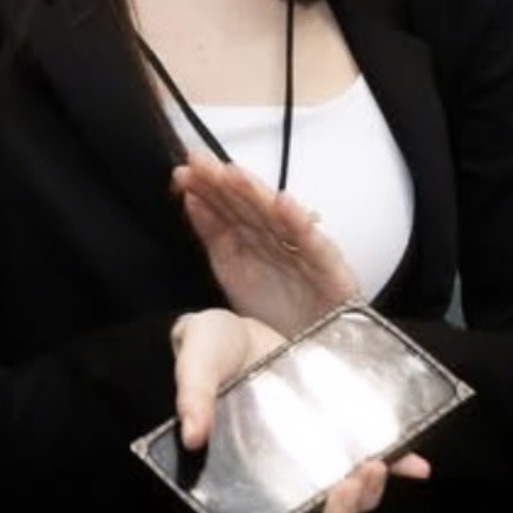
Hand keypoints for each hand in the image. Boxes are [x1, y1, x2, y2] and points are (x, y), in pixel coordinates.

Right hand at [171, 309, 429, 512]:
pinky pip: (373, 448)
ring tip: (378, 468)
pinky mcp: (338, 418)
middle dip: (338, 510)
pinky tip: (419, 466)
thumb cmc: (206, 349)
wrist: (235, 319)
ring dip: (368, 491)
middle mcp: (281, 467)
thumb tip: (192, 436)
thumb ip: (192, 394)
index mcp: (242, 469)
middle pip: (316, 512)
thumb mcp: (195, 361)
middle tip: (351, 482)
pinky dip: (400, 462)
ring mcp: (314, 446)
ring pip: (346, 489)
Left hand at [172, 152, 358, 338]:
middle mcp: (276, 238)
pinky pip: (313, 243)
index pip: (227, 205)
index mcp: (252, 237)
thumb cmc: (277, 312)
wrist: (314, 351)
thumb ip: (212, 233)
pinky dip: (300, 223)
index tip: (183, 171)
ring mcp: (302, 250)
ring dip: (255, 193)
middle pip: (248, 204)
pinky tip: (284, 204)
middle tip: (199, 162)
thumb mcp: (233, 270)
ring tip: (232, 174)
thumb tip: (189, 198)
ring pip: (276, 216)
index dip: (206, 187)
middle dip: (223, 182)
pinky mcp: (329, 268)